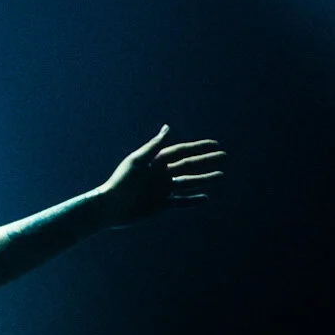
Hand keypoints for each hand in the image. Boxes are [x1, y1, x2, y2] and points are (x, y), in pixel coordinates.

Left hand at [93, 124, 224, 225]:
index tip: (215, 144)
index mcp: (156, 161)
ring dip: (204, 179)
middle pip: (189, 165)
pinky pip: (181, 202)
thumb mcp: (137, 161)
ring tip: (221, 175)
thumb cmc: (121, 181)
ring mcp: (162, 190)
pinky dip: (193, 200)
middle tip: (224, 156)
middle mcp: (161, 174)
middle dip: (206, 161)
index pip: (181, 151)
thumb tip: (168, 128)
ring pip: (188, 182)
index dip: (198, 147)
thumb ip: (154, 146)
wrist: (110, 207)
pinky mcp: (161, 204)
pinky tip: (206, 198)